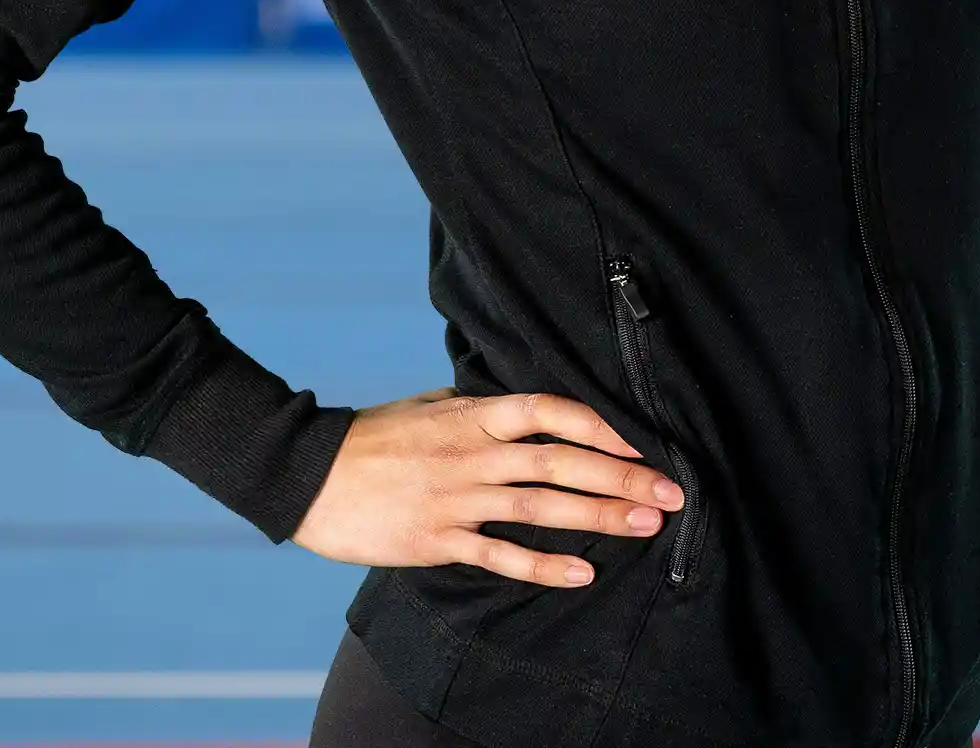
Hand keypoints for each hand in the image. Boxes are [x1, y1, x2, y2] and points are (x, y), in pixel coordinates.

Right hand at [290, 386, 685, 585]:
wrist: (309, 474)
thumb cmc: (374, 436)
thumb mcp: (431, 405)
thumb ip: (478, 407)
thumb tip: (523, 407)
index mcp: (473, 414)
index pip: (550, 410)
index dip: (600, 424)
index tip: (640, 440)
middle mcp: (473, 453)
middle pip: (559, 461)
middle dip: (620, 475)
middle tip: (670, 491)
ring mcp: (457, 498)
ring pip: (540, 507)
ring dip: (598, 515)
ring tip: (645, 524)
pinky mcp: (438, 540)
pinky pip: (500, 556)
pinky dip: (543, 565)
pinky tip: (582, 573)